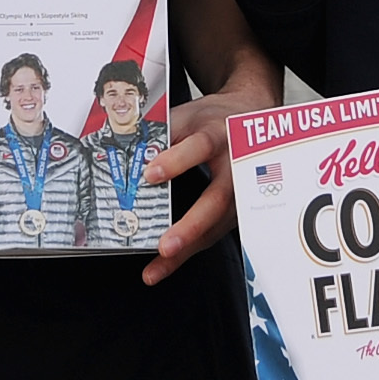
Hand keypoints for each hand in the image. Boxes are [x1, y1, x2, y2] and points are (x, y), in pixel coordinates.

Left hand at [141, 90, 253, 286]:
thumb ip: (161, 133)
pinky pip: (212, 234)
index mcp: (219, 135)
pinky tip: (165, 264)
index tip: (150, 175)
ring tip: (158, 265)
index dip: (176, 161)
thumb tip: (128, 152)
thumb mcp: (188, 114)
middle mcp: (235, 167)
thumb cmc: (215, 119)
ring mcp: (240, 193)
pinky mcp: (236, 211)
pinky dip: (189, 251)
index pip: (200, 147)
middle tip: (165, 245)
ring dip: (187, 248)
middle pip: (217, 200)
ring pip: (216, 226)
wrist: (250, 117)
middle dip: (191, 225)